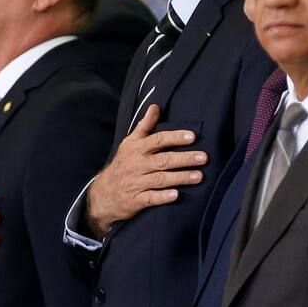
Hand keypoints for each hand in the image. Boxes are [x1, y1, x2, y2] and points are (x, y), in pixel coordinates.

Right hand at [86, 105, 206, 236]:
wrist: (103, 194)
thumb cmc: (123, 165)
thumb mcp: (130, 143)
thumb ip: (145, 126)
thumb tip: (155, 106)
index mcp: (137, 149)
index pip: (158, 140)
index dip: (175, 137)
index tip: (193, 136)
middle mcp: (137, 165)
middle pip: (163, 160)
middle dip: (184, 158)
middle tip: (204, 157)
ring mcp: (136, 183)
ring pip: (160, 179)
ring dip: (180, 177)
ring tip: (199, 176)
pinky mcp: (135, 200)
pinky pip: (151, 198)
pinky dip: (163, 197)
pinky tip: (177, 195)